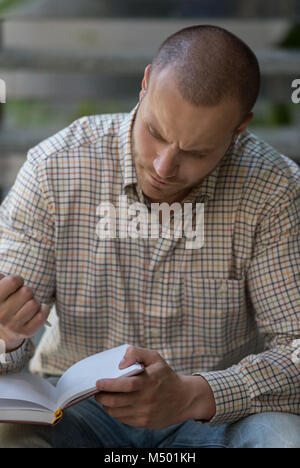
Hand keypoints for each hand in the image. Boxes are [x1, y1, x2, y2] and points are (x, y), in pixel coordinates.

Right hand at [0, 273, 50, 351]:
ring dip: (34, 301)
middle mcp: (1, 315)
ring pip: (35, 303)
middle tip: (21, 297)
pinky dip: (43, 309)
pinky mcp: (25, 332)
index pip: (13, 281)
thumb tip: (3, 276)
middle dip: (27, 292)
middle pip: (27, 291)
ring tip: (26, 305)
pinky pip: (42, 315)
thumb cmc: (3, 304)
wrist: (2, 331)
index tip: (15, 285)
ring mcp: (13, 325)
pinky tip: (36, 310)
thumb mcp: (0, 291)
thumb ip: (1, 280)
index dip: (17, 280)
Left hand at [95, 346, 215, 428]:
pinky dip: (115, 412)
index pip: (125, 385)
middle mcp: (147, 399)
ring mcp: (145, 413)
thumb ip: (136, 353)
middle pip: (116, 401)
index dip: (109, 385)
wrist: (184, 398)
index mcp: (149, 381)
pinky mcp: (144, 423)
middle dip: (102, 396)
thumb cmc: (165, 375)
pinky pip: (123, 419)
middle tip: (97, 391)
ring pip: (116, 412)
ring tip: (104, 397)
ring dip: (106, 405)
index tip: (98, 382)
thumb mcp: (154, 358)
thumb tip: (120, 364)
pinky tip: (115, 405)